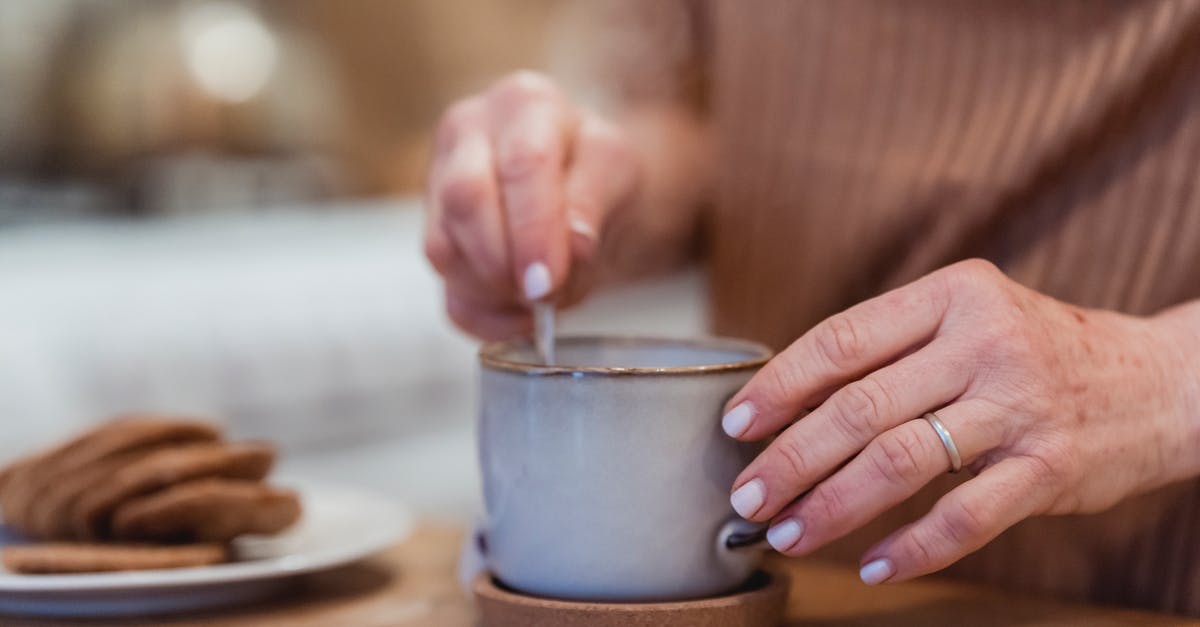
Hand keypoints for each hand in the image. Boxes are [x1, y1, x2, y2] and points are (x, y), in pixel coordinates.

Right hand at [424, 71, 637, 338]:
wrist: (580, 185)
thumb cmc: (595, 169)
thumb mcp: (616, 170)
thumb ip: (595, 201)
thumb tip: (574, 246)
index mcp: (522, 103)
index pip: (522, 164)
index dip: (533, 228)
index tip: (547, 280)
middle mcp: (467, 132)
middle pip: (465, 201)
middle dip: (504, 261)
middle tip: (543, 294)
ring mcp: (438, 184)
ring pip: (444, 249)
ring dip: (495, 290)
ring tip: (542, 296)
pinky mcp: (435, 237)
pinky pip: (447, 291)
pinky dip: (486, 316)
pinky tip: (521, 315)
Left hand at [721, 259, 1197, 583]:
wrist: (1158, 383)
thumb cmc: (1037, 352)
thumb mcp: (969, 320)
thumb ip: (892, 349)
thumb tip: (789, 401)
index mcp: (952, 295)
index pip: (843, 339)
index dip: (781, 384)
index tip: (737, 422)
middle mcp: (985, 342)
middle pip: (860, 406)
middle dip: (791, 457)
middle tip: (749, 494)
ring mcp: (1020, 405)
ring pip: (901, 460)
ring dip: (833, 503)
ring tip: (789, 531)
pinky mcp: (1050, 467)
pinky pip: (966, 516)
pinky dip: (912, 547)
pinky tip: (871, 564)